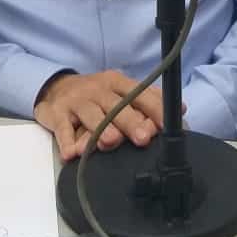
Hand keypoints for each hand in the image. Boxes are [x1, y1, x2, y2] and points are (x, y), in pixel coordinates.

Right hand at [34, 70, 167, 160]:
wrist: (56, 88)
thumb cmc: (95, 94)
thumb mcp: (120, 90)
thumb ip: (147, 99)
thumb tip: (180, 109)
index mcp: (117, 83)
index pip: (139, 93)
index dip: (154, 108)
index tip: (167, 124)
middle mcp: (98, 89)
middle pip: (116, 105)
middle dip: (130, 121)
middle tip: (143, 138)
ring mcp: (77, 101)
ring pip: (90, 114)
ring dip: (100, 128)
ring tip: (110, 141)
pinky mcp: (57, 113)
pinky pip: (62, 127)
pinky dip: (65, 140)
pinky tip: (71, 153)